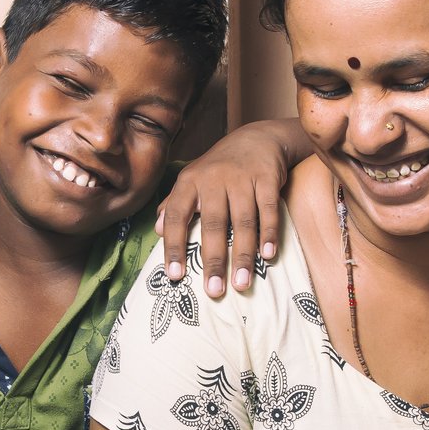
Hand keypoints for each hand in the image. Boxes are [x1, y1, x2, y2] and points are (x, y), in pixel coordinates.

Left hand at [153, 120, 299, 299]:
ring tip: (242, 284)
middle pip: (213, 224)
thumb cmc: (219, 167)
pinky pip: (269, 210)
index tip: (174, 276)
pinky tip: (268, 256)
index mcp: (190, 181)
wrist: (257, 138)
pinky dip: (269, 234)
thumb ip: (175, 204)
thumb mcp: (192, 179)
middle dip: (214, 260)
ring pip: (243, 222)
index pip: (177, 216)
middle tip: (213, 291)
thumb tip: (159, 230)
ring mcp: (242, 178)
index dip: (174, 247)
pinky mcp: (267, 178)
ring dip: (243, 255)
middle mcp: (214, 178)